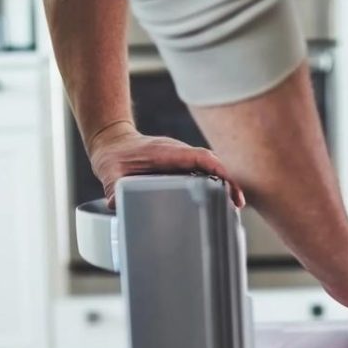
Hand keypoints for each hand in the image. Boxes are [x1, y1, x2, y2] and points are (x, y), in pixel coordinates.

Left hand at [88, 121, 245, 207]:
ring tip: (235, 205)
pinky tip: (222, 200)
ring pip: (210, 167)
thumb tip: (116, 204)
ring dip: (225, 183)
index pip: (198, 156)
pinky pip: (204, 171)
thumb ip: (113, 189)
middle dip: (227, 180)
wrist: (113, 142)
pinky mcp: (182, 165)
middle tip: (238, 203)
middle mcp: (178, 153)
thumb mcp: (110, 174)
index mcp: (165, 152)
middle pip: (211, 163)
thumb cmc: (114, 156)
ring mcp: (182, 158)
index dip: (216, 168)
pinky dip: (216, 183)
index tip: (227, 183)